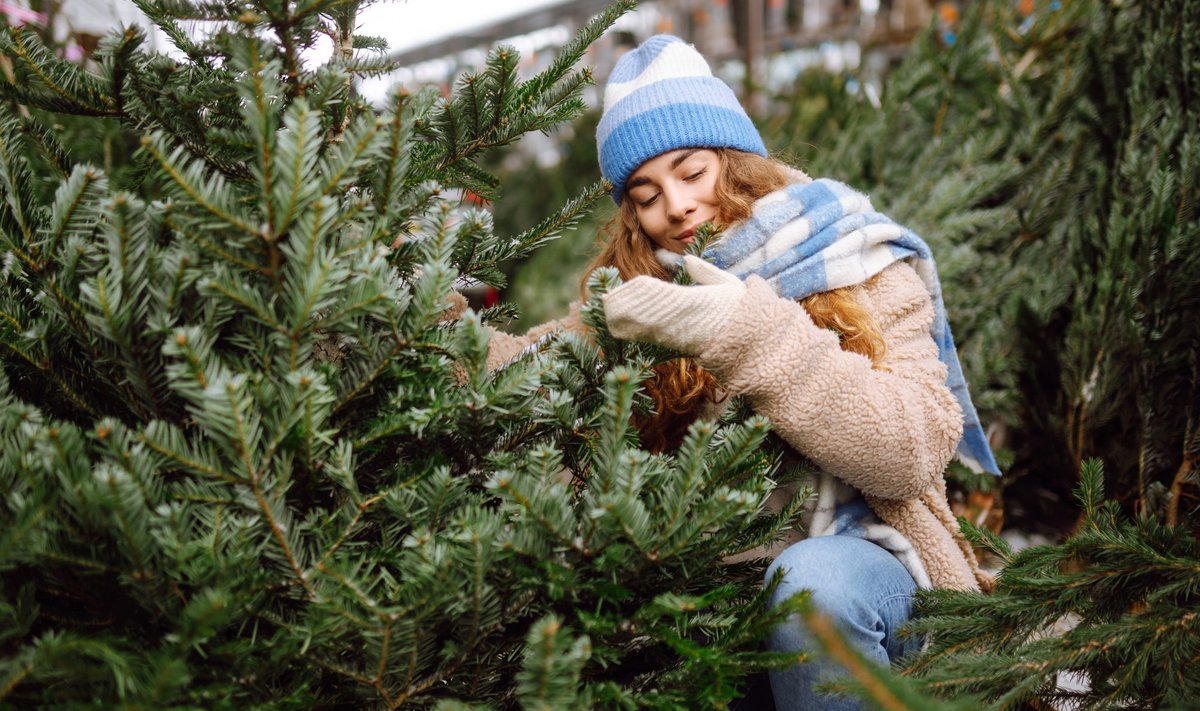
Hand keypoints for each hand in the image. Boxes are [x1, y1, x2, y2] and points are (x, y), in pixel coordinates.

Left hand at [601, 256, 745, 355]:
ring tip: (606, 310)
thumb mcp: (730, 286)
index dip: (640, 292)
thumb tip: (687, 260)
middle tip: (605, 299)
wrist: (754, 346)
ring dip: (624, 320)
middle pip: (645, 315)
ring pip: (645, 330)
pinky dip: (633, 332)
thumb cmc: (743, 311)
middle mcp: (683, 322)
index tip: (626, 285)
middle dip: (624, 307)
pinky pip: (651, 339)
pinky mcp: (676, 347)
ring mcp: (679, 337)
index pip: (661, 296)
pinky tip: (618, 325)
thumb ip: (707, 272)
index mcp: (696, 303)